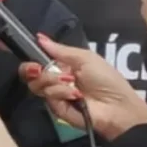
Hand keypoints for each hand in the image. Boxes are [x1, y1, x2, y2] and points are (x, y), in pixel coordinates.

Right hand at [18, 34, 146, 140]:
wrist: (118, 106)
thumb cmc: (106, 79)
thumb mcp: (85, 58)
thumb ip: (60, 49)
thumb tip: (38, 37)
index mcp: (61, 65)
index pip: (37, 60)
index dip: (31, 57)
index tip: (30, 54)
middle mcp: (54, 80)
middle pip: (29, 73)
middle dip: (31, 69)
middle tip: (37, 69)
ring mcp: (54, 95)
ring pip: (36, 85)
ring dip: (51, 80)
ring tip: (69, 82)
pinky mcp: (56, 110)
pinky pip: (48, 97)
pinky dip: (60, 92)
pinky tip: (75, 95)